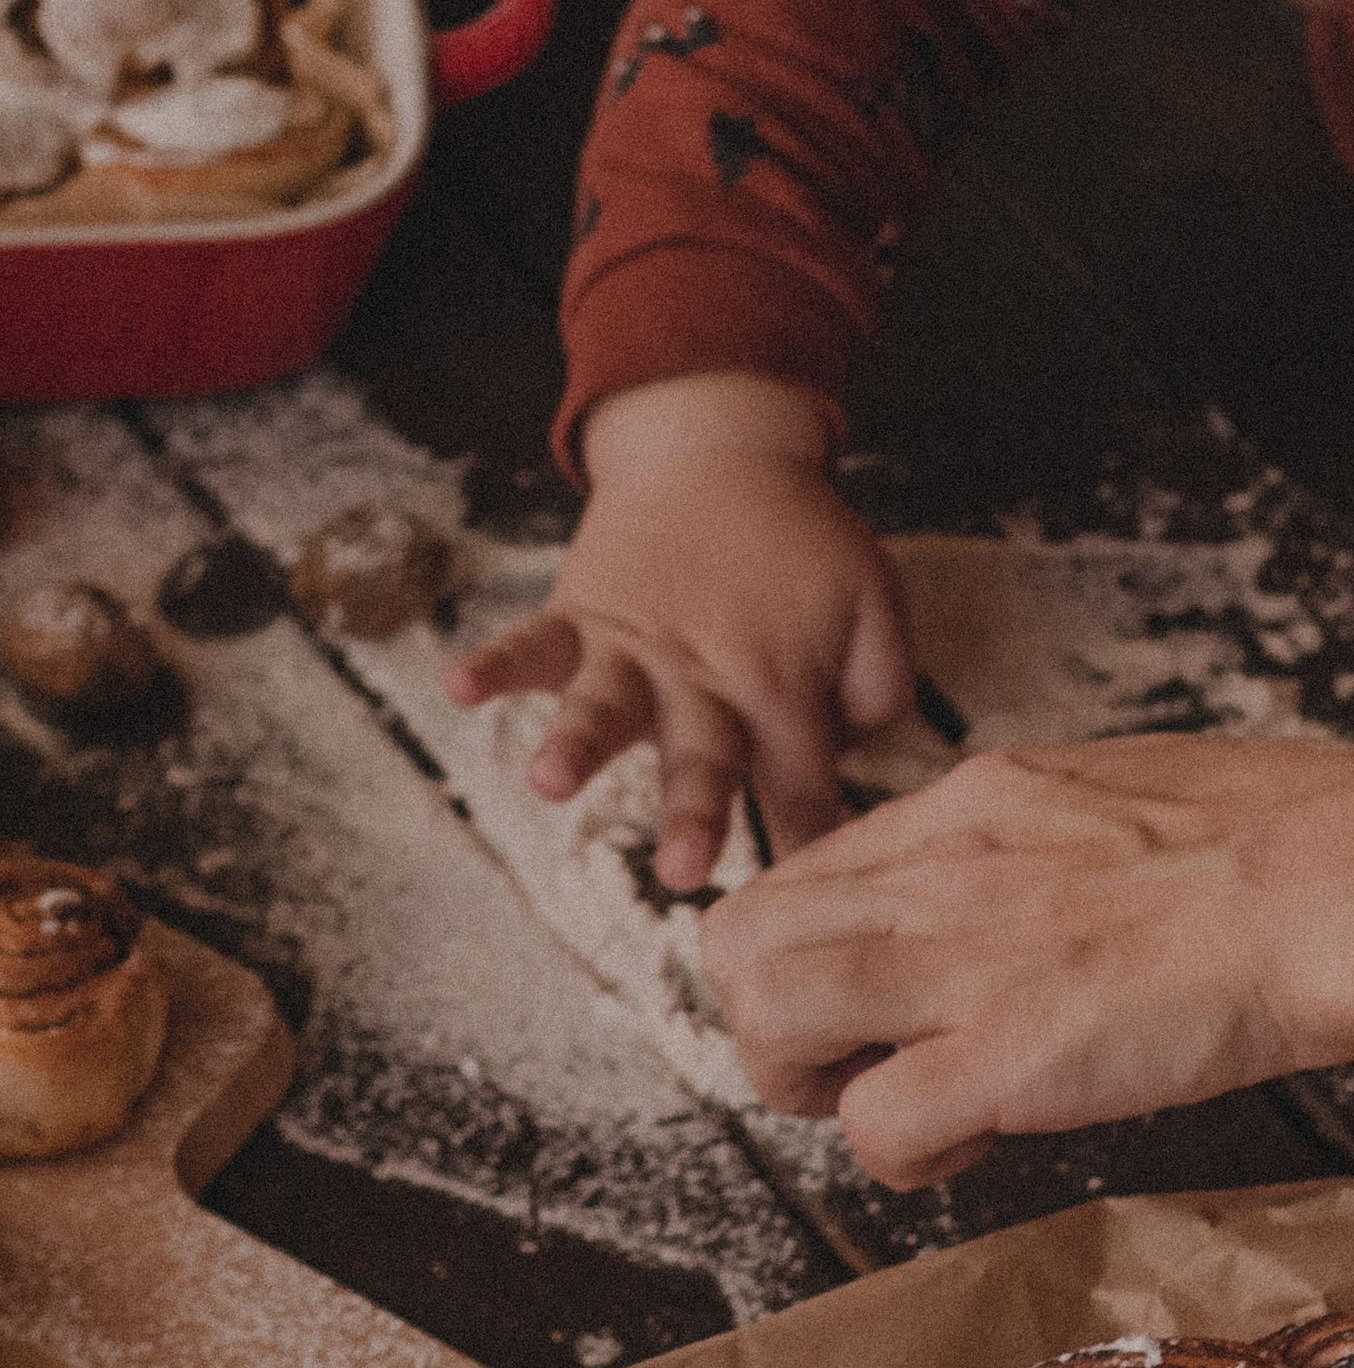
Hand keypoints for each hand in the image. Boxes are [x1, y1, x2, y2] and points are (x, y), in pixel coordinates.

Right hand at [444, 372, 913, 890]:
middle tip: (688, 869)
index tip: (811, 916)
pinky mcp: (582, 616)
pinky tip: (457, 687)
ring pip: (604, 707)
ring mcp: (635, 651)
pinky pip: (530, 642)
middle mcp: (705, 682)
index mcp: (782, 693)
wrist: (719, 451)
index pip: (802, 793)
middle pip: (701, 760)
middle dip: (694, 815)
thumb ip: (883, 687)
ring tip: (547, 781)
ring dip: (577, 744)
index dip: (811, 848)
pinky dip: (493, 665)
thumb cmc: (802, 541)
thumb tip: (852, 754)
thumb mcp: (877, 601)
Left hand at [698, 730, 1353, 1185]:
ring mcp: (968, 956)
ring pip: (766, 1020)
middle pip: (739, 944)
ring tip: (910, 1105)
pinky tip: (980, 1141)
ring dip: (818, 1088)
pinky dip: (908, 1155)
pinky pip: (875, 1126)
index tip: (874, 1002)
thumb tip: (1031, 880)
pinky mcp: (1010, 1052)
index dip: (812, 956)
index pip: (801, 873)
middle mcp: (946, 866)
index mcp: (980, 798)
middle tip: (863, 1065)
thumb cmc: (1289, 843)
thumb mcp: (1130, 791)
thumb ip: (1046, 835)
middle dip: (777, 1025)